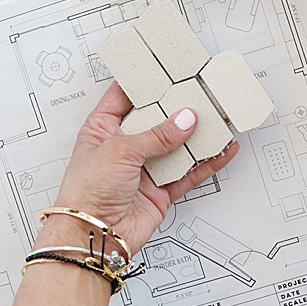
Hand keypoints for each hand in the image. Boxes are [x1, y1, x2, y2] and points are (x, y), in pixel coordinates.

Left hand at [49, 83, 238, 254]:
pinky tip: (221, 151)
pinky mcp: (160, 189)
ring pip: (178, 145)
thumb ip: (157, 135)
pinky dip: (207, 163)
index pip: (125, 96)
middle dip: (179, 108)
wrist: (91, 237)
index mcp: (103, 129)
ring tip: (219, 119)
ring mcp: (144, 168)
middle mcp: (124, 146)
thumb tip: (184, 120)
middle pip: (158, 119)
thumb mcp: (120, 150)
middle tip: (201, 92)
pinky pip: (189, 173)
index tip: (166, 68)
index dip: (145, 82)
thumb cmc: (85, 195)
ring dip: (198, 135)